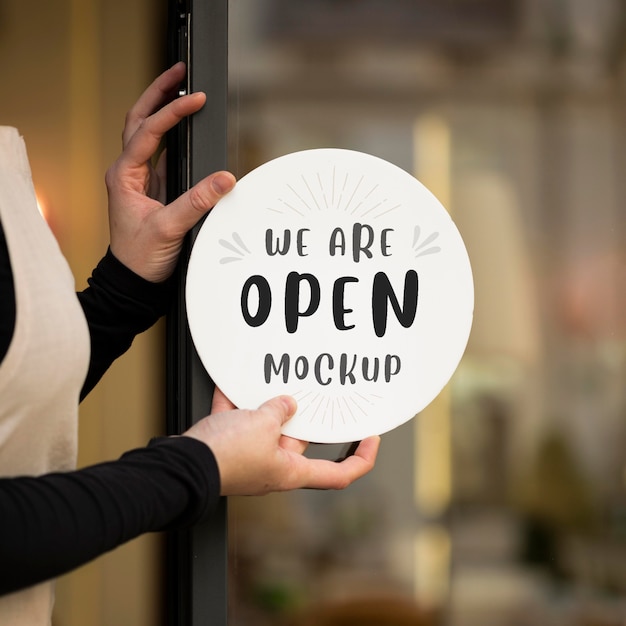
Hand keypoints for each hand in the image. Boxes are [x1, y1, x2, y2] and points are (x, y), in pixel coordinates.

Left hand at [105, 62, 235, 281]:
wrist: (134, 282)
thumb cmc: (141, 258)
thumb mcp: (169, 228)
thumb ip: (197, 202)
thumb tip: (224, 179)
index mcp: (124, 176)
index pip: (148, 132)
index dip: (172, 112)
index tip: (195, 98)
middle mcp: (128, 173)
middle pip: (138, 120)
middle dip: (157, 92)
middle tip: (179, 70)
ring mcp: (139, 180)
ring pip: (146, 133)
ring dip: (162, 109)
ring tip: (182, 89)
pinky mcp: (153, 190)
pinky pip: (161, 154)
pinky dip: (172, 136)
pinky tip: (186, 129)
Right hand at [183, 388, 379, 495]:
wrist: (182, 465)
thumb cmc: (224, 457)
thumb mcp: (261, 425)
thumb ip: (279, 411)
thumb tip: (286, 404)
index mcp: (290, 471)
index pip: (338, 474)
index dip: (361, 459)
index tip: (372, 438)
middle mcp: (274, 466)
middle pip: (302, 440)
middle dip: (308, 415)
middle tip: (320, 392)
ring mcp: (252, 456)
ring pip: (269, 425)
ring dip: (270, 405)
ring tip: (278, 381)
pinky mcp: (230, 445)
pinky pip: (239, 418)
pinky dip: (238, 401)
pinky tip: (234, 381)